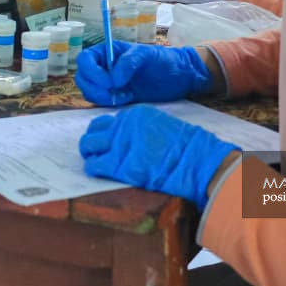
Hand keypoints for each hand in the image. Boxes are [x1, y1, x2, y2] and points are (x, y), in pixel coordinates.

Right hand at [75, 41, 212, 105]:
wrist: (178, 79)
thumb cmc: (163, 61)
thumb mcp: (147, 55)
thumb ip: (128, 63)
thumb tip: (113, 78)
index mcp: (108, 52)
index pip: (85, 59)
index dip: (91, 72)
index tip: (109, 82)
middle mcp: (104, 67)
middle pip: (82, 78)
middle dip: (95, 88)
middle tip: (115, 92)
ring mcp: (108, 83)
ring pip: (89, 92)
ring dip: (101, 97)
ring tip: (124, 96)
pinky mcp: (115, 97)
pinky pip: (100, 102)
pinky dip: (108, 103)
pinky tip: (127, 99)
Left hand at [79, 106, 239, 209]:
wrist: (196, 160)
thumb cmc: (185, 147)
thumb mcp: (160, 125)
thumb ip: (140, 128)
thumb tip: (126, 137)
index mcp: (134, 115)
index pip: (107, 121)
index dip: (104, 133)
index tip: (105, 142)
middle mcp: (123, 125)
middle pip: (93, 130)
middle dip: (92, 141)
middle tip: (95, 152)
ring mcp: (120, 144)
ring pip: (89, 145)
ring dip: (89, 154)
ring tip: (95, 161)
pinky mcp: (119, 164)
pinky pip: (95, 165)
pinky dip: (93, 168)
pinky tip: (99, 171)